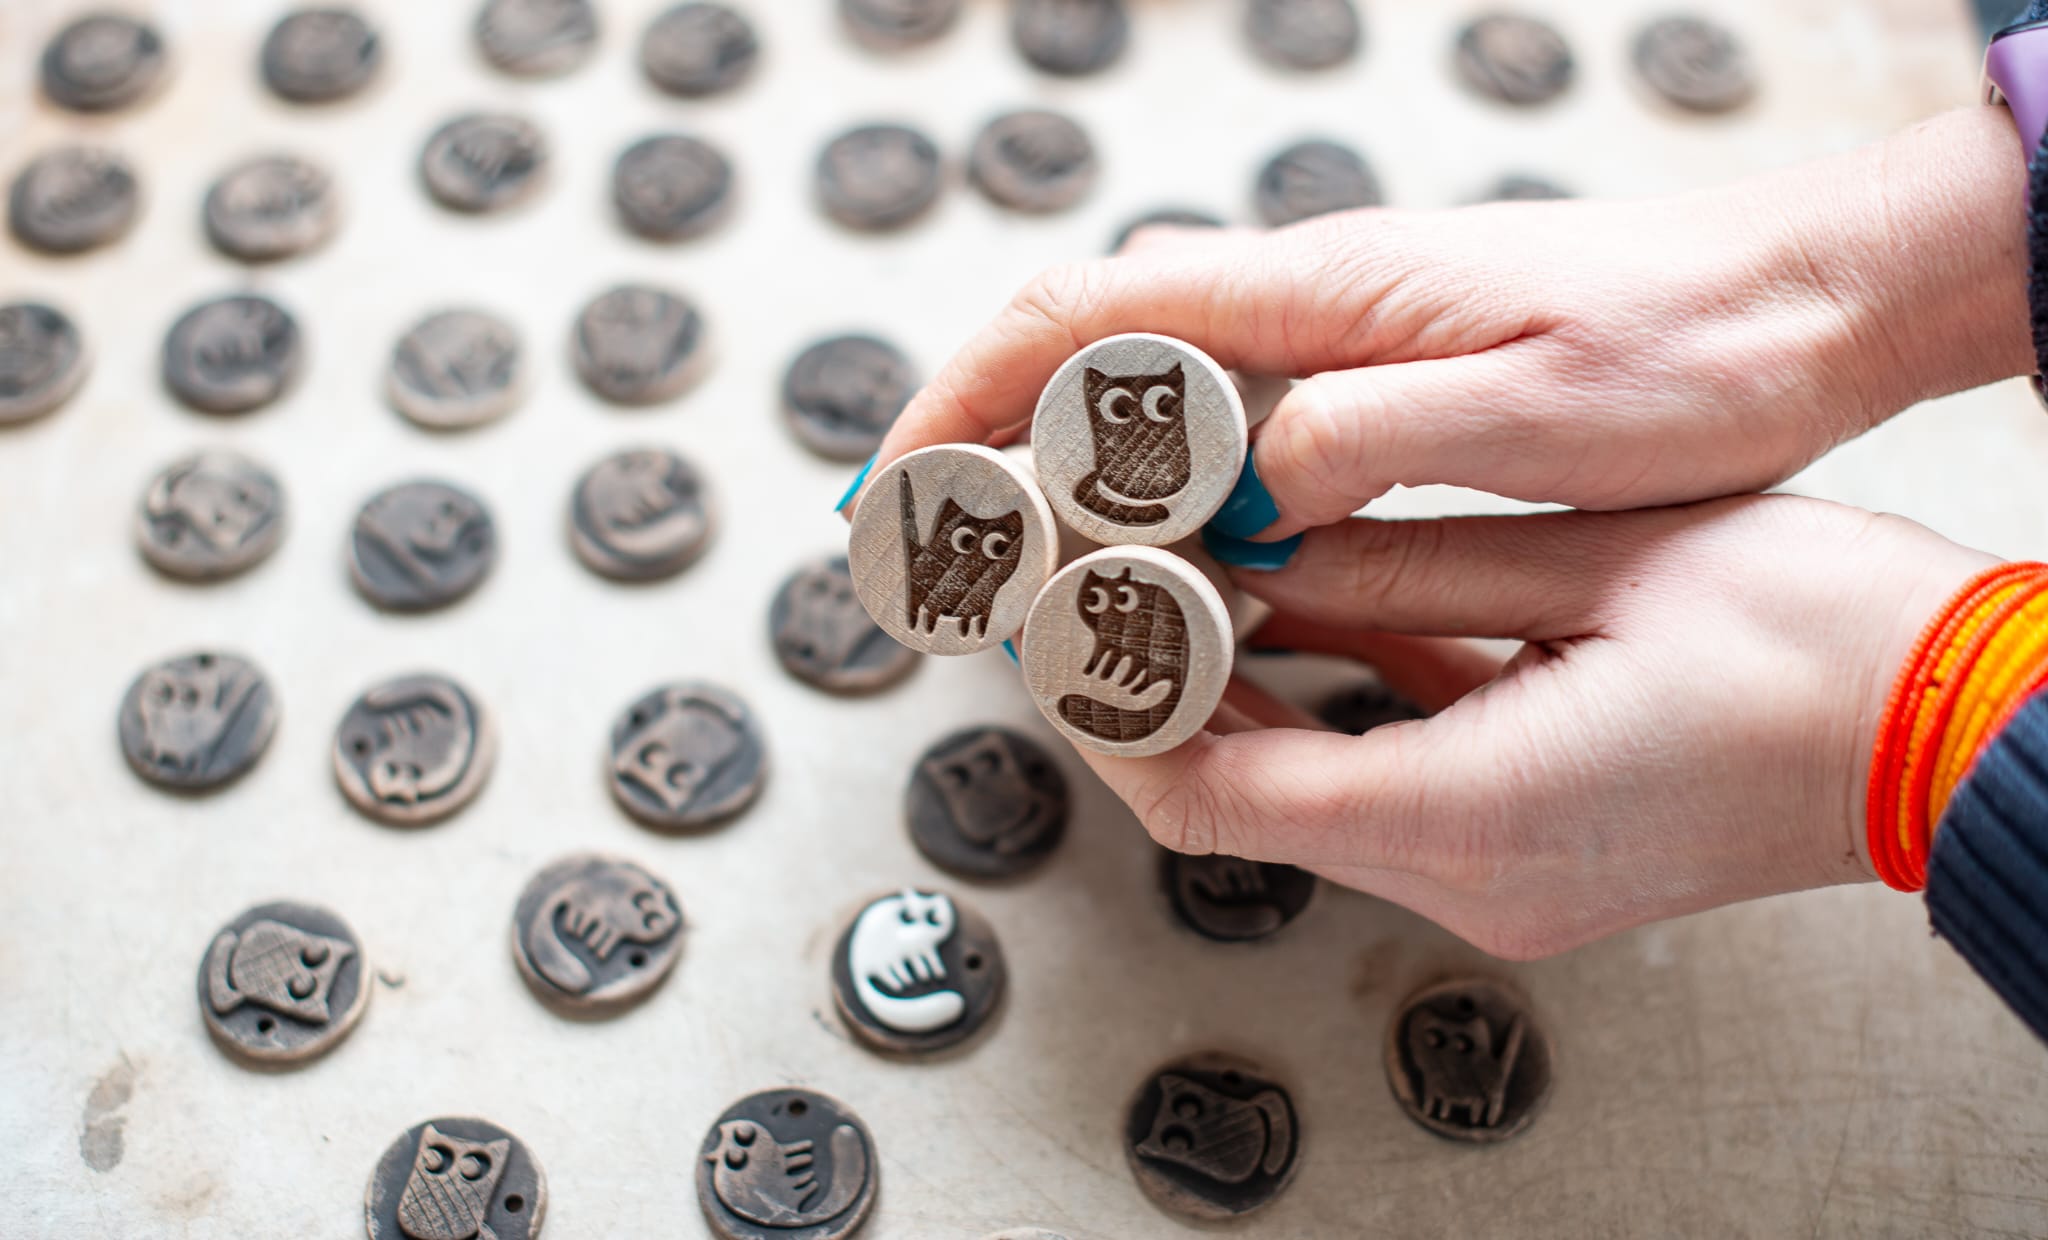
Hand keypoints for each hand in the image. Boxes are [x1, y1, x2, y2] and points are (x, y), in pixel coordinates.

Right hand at [862, 107, 2025, 535]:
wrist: (1811, 300)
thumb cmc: (1694, 346)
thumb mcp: (1534, 409)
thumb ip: (1368, 439)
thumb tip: (1239, 491)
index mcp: (1327, 293)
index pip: (1091, 316)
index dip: (969, 394)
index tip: (899, 485)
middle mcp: (1316, 301)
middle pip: (1092, 342)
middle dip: (984, 434)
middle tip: (933, 547)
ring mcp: (1345, 336)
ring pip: (1156, 390)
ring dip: (1067, 471)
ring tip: (1018, 571)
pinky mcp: (1385, 377)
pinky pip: (1234, 424)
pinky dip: (1169, 488)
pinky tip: (1172, 556)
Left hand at [1069, 496, 1989, 957]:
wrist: (1959, 729)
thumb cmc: (1816, 642)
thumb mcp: (1590, 565)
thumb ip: (1402, 568)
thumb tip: (1261, 543)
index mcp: (1465, 816)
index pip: (1208, 794)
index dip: (1114, 711)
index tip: (1067, 622)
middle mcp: (1465, 879)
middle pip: (1240, 803)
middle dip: (1160, 696)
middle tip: (1111, 579)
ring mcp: (1498, 885)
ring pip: (1305, 797)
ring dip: (1243, 701)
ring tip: (1194, 582)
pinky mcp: (1529, 858)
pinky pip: (1388, 788)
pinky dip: (1337, 711)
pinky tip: (1323, 615)